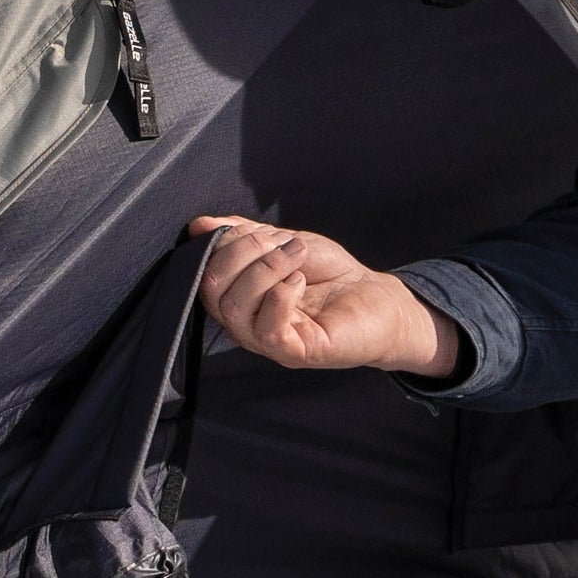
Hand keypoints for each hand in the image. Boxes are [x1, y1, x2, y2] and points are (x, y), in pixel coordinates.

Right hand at [191, 215, 463, 377]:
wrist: (377, 297)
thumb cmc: (329, 274)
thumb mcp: (282, 243)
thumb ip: (244, 235)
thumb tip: (200, 225)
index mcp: (237, 297)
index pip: (205, 271)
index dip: (228, 242)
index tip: (265, 232)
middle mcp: (244, 323)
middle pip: (212, 289)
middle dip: (245, 253)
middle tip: (284, 244)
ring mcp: (266, 341)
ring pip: (236, 307)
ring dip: (266, 269)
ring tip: (296, 258)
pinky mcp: (294, 352)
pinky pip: (268, 329)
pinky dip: (280, 296)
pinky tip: (300, 283)